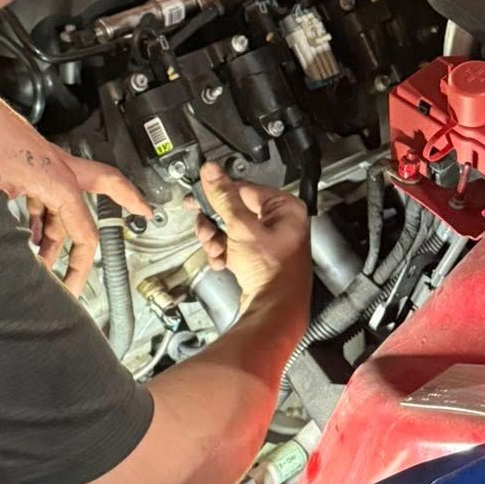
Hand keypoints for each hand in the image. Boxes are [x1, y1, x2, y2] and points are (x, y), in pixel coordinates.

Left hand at [0, 74, 148, 294]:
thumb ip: (6, 227)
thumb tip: (8, 258)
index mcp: (57, 177)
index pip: (83, 229)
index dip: (81, 264)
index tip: (76, 285)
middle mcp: (54, 167)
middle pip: (103, 187)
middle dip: (124, 203)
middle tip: (140, 214)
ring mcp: (38, 163)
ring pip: (63, 200)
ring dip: (61, 230)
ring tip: (50, 261)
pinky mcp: (19, 163)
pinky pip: (41, 194)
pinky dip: (41, 218)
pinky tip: (30, 235)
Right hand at [193, 162, 310, 308]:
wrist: (273, 311)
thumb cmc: (272, 272)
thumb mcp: (242, 228)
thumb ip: (224, 198)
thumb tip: (212, 172)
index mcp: (285, 208)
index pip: (245, 189)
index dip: (220, 194)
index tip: (199, 194)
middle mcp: (280, 223)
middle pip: (235, 210)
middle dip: (215, 223)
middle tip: (204, 227)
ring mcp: (268, 242)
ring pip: (230, 230)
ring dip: (216, 240)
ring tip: (215, 250)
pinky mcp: (258, 258)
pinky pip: (233, 246)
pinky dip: (223, 253)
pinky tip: (221, 261)